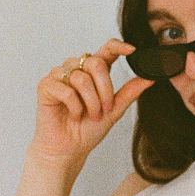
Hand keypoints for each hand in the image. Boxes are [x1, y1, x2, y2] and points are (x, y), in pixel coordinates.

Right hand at [30, 39, 152, 168]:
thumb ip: (129, 93)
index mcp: (93, 71)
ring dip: (91, 102)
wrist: (69, 149)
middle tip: (105, 109)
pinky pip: (66, 90)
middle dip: (105, 89)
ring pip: (82, 78)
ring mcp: (59, 75)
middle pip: (96, 63)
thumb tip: (149, 79)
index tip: (132, 50)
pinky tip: (74, 115)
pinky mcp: (46, 85)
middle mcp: (76, 68)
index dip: (118, 46)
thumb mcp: (114, 111)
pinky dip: (75, 107)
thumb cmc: (87, 130)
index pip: (106, 50)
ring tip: (90, 115)